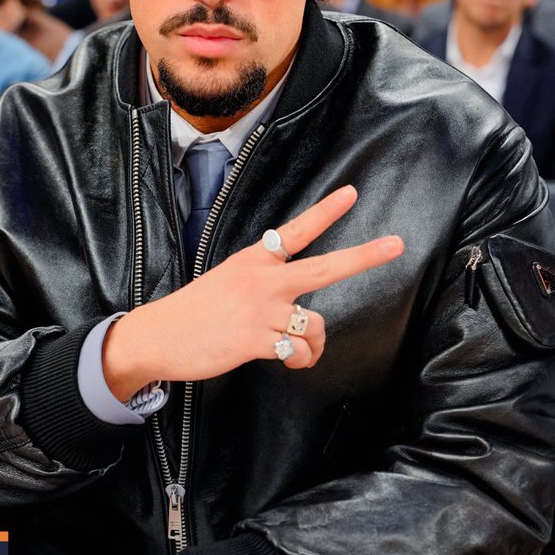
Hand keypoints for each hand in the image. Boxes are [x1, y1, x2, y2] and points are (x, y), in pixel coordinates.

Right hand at [103, 185, 403, 399]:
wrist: (158, 336)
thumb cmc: (194, 311)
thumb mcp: (227, 280)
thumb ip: (262, 282)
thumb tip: (295, 307)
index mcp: (253, 260)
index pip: (295, 231)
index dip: (326, 212)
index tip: (351, 193)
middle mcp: (262, 280)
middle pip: (324, 267)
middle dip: (364, 256)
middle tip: (396, 245)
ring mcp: (260, 310)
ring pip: (316, 324)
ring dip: (314, 342)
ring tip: (298, 349)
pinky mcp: (256, 340)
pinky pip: (298, 352)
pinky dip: (301, 360)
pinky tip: (289, 360)